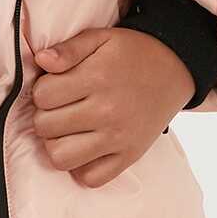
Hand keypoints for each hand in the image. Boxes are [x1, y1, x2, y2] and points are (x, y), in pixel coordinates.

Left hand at [29, 25, 193, 187]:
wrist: (175, 69)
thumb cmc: (132, 53)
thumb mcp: (100, 38)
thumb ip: (68, 49)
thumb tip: (41, 60)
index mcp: (97, 78)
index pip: (42, 96)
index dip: (42, 90)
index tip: (55, 86)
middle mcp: (107, 111)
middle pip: (46, 127)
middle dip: (45, 115)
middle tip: (60, 107)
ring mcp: (118, 138)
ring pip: (60, 157)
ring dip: (56, 143)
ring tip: (67, 128)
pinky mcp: (129, 156)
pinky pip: (91, 178)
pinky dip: (82, 167)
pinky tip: (85, 146)